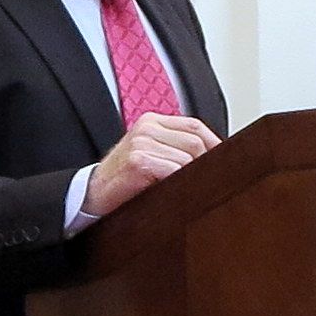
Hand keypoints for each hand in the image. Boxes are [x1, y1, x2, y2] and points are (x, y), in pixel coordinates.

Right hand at [83, 112, 218, 220]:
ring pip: (187, 157)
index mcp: (152, 122)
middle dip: (207, 163)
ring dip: (193, 176)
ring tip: (192, 189)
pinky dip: (180, 184)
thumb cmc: (124, 180)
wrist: (91, 194)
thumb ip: (175, 149)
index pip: (195, 126)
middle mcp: (146, 127)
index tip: (224, 162)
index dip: (215, 143)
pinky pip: (173, 170)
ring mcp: (141, 141)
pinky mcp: (138, 160)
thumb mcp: (150, 155)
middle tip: (210, 182)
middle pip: (195, 141)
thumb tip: (215, 157)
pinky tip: (176, 193)